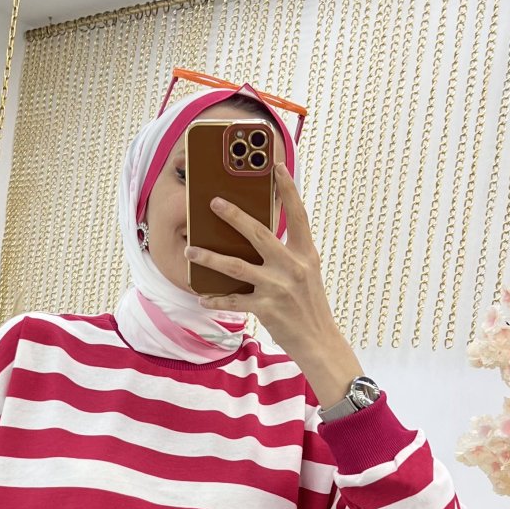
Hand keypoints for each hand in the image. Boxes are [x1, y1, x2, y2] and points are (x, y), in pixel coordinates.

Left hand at [184, 162, 340, 363]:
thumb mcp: (306, 274)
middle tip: (213, 202)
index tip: (277, 166)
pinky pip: (233, 301)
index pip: (297, 215)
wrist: (320, 342)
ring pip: (236, 266)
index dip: (288, 189)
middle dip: (233, 216)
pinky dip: (215, 299)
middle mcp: (292, 267)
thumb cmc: (310, 306)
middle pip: (258, 233)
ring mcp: (278, 287)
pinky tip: (202, 297)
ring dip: (209, 258)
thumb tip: (258, 238)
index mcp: (306, 254)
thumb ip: (288, 255)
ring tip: (190, 251)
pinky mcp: (266, 308)